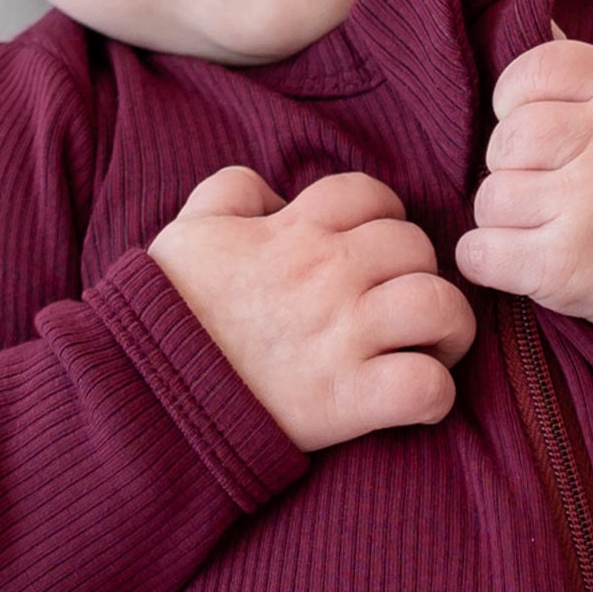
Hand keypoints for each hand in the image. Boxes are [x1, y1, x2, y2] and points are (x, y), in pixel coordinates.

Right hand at [148, 167, 475, 452]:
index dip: (380, 214)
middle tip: (399, 298)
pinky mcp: (347, 401)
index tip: (370, 244)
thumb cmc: (165, 312)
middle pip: (416, 245)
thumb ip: (231, 190)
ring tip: (434, 343)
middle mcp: (328, 275)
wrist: (144, 394)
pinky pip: (425, 388)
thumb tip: (273, 191)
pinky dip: (435, 395)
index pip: (370, 195)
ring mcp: (342, 338)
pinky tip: (417, 398)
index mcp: (294, 231)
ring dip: (448, 324)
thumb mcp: (188, 228)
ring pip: (439, 305)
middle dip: (416, 267)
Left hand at [455, 32, 592, 332]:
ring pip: (490, 198)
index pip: (532, 70)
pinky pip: (480, 252)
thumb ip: (585, 70)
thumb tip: (535, 21)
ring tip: (549, 224)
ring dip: (504, 218)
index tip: (536, 127)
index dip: (515, 99)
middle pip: (506, 140)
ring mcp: (588, 207)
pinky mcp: (566, 266)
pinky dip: (487, 259)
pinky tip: (521, 258)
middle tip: (552, 186)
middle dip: (513, 166)